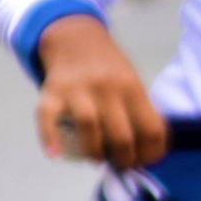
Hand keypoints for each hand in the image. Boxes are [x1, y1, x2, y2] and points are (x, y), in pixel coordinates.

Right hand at [34, 15, 166, 166]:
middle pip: (122, 135)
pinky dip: (49, 138)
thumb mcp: (132, 83)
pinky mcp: (52, 92)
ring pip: (89, 127)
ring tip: (97, 159)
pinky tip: (55, 154)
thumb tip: (151, 153)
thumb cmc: (109, 70)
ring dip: (95, 153)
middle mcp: (107, 87)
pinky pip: (48, 118)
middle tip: (121, 163)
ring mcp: (78, 89)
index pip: (151, 129)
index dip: (152, 154)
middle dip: (124, 159)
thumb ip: (140, 113)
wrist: (76, 37)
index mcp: (132, 86)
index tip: (145, 161)